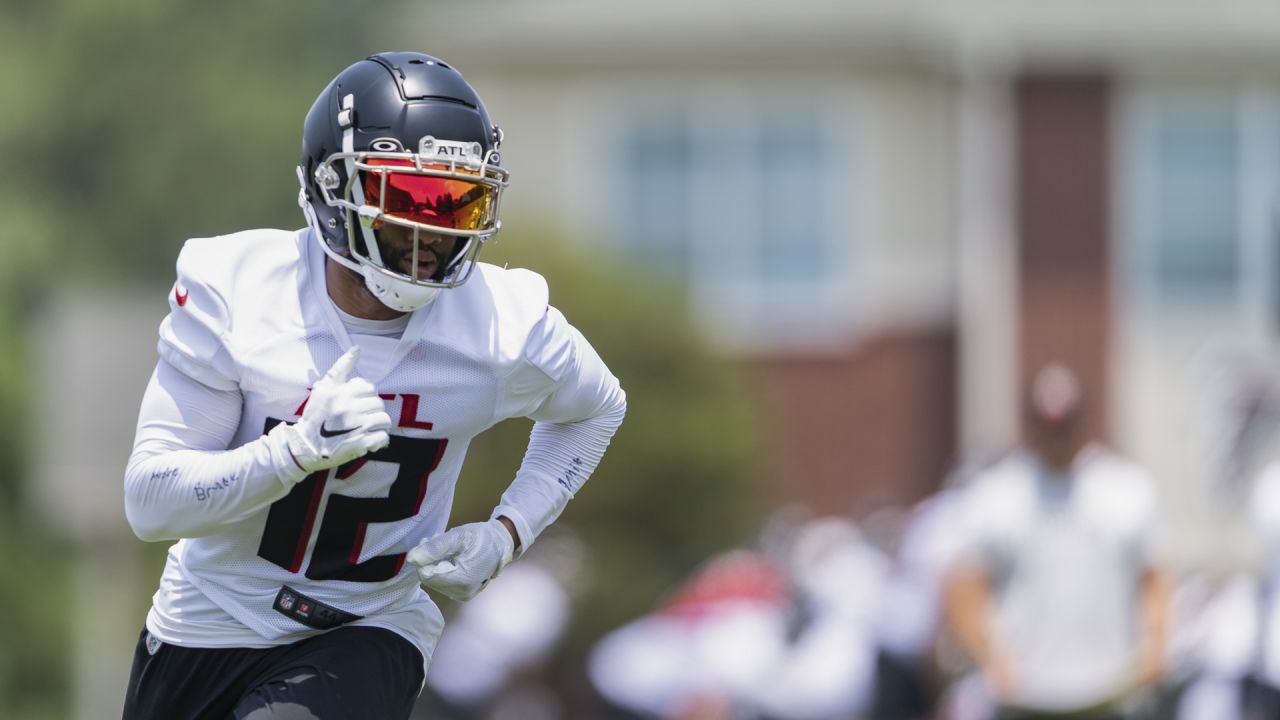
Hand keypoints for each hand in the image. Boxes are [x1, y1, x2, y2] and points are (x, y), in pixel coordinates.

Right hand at [278, 346, 391, 472]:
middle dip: (372, 410)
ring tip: (365, 429)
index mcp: (341, 393)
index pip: (369, 387)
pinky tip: (368, 440)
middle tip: (360, 418)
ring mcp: (356, 427)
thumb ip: (341, 368)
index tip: (356, 404)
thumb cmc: (315, 415)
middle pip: (378, 403)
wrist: (304, 446)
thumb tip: (357, 349)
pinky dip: (378, 440)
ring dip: (377, 425)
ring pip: (384, 420)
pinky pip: (383, 437)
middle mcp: (349, 408)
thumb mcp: (323, 388)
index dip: (364, 396)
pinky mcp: (361, 444)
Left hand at [407, 519, 514, 600]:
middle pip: (431, 579)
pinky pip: (445, 583)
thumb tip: (411, 559)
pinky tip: (452, 557)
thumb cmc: (480, 537)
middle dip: (430, 560)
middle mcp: (462, 593)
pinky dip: (444, 569)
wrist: (501, 542)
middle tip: (438, 540)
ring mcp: (464, 595)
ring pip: (436, 581)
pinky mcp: (465, 593)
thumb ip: (433, 548)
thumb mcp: (457, 537)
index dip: (425, 557)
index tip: (432, 540)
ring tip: (447, 548)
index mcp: (461, 580)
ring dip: (436, 563)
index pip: (426, 575)